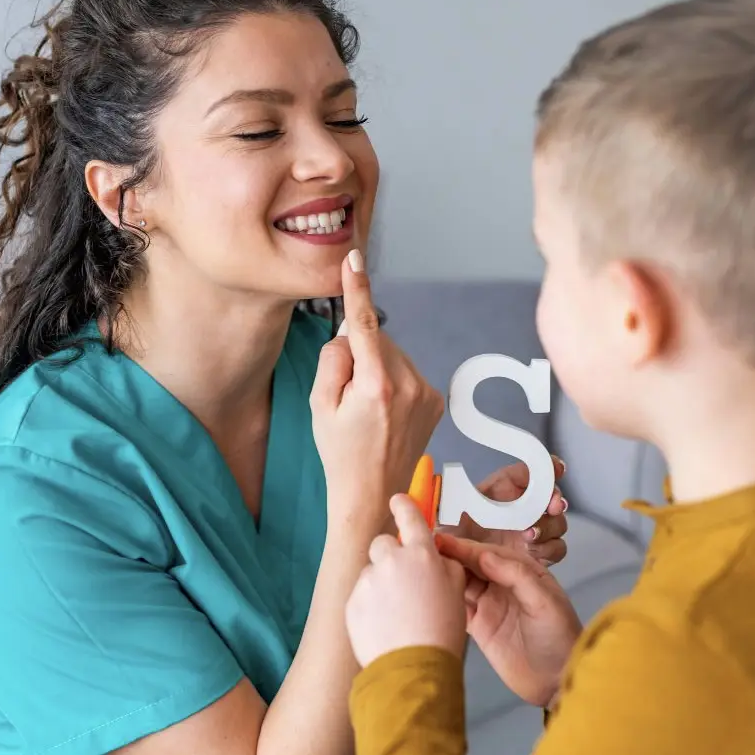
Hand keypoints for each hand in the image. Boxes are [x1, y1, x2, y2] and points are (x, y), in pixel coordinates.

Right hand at [311, 250, 444, 529]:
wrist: (372, 494)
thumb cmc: (339, 451)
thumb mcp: (319, 404)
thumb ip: (333, 358)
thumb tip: (352, 331)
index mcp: (376, 385)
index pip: (365, 323)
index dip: (357, 289)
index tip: (353, 259)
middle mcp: (408, 385)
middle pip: (379, 339)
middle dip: (361, 352)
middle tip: (347, 393)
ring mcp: (426, 393)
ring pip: (394, 355)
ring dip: (378, 368)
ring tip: (368, 409)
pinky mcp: (436, 400)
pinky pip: (407, 372)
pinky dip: (394, 381)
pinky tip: (385, 412)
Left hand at [346, 494, 467, 667]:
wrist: (412, 668)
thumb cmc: (442, 630)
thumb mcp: (457, 590)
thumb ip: (445, 564)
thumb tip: (434, 554)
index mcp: (421, 554)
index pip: (409, 515)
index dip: (404, 505)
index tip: (398, 501)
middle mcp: (391, 560)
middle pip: (384, 543)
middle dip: (391, 556)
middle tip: (404, 582)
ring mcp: (368, 581)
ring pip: (372, 571)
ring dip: (381, 583)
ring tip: (395, 613)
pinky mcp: (352, 602)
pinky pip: (361, 594)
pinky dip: (370, 605)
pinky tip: (384, 625)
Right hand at [435, 535, 581, 707]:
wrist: (558, 682)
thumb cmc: (559, 638)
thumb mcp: (544, 602)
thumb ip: (516, 576)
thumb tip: (484, 554)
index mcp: (522, 571)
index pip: (488, 553)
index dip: (465, 547)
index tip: (441, 541)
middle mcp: (503, 583)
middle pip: (471, 565)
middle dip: (449, 556)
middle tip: (421, 549)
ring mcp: (490, 604)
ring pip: (461, 582)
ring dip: (443, 575)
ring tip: (417, 567)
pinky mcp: (479, 626)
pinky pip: (458, 606)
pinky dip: (444, 598)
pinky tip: (427, 593)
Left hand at [441, 456, 569, 565]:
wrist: (457, 576)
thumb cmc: (450, 542)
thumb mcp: (444, 518)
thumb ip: (444, 500)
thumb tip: (435, 481)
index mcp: (503, 491)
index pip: (530, 473)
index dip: (547, 467)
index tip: (555, 468)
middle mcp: (522, 508)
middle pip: (551, 496)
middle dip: (555, 498)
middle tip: (552, 505)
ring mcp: (533, 532)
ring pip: (557, 522)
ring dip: (549, 525)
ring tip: (529, 535)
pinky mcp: (538, 555)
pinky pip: (557, 548)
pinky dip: (549, 548)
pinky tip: (533, 551)